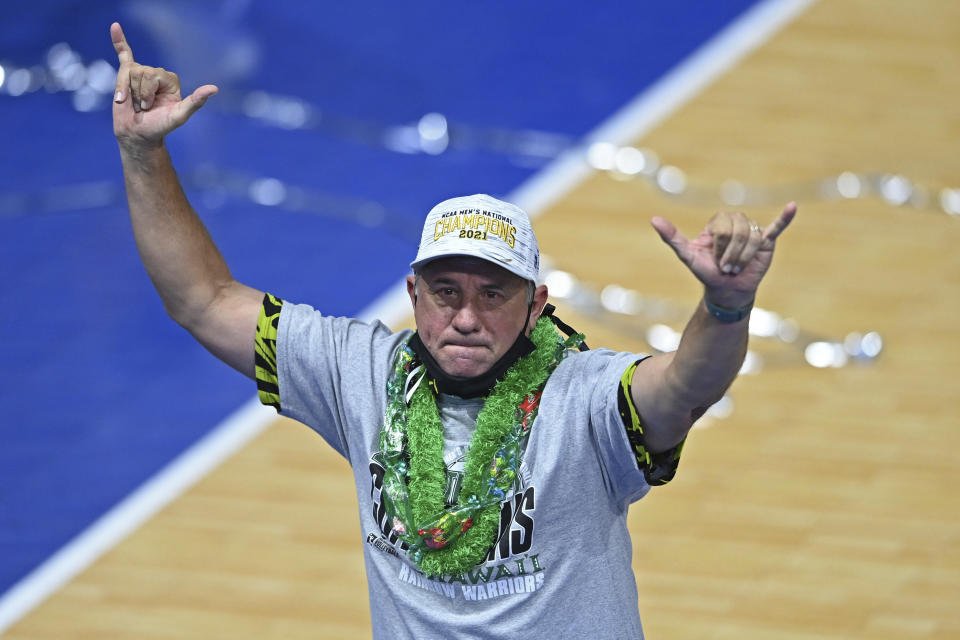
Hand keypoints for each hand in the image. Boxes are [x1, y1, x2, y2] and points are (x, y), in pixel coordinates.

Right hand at [111, 22, 217, 150]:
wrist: (137, 135)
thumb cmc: (159, 127)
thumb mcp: (179, 116)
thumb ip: (195, 102)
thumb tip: (215, 88)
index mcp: (171, 80)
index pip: (154, 74)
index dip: (148, 92)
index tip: (152, 107)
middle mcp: (157, 75)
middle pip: (141, 72)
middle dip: (138, 93)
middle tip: (143, 107)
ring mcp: (141, 74)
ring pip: (128, 72)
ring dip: (126, 91)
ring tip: (134, 103)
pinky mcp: (126, 74)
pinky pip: (123, 53)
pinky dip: (118, 40)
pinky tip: (115, 27)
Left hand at [651, 203, 796, 307]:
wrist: (727, 291)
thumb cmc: (706, 272)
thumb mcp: (687, 255)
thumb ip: (672, 237)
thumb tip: (653, 219)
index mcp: (718, 222)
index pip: (723, 225)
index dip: (720, 245)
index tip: (715, 260)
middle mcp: (736, 223)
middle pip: (739, 229)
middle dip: (732, 252)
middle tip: (727, 266)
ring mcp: (753, 231)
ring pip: (753, 236)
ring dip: (745, 256)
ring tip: (738, 267)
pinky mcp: (767, 242)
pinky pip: (777, 228)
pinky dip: (785, 218)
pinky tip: (793, 207)